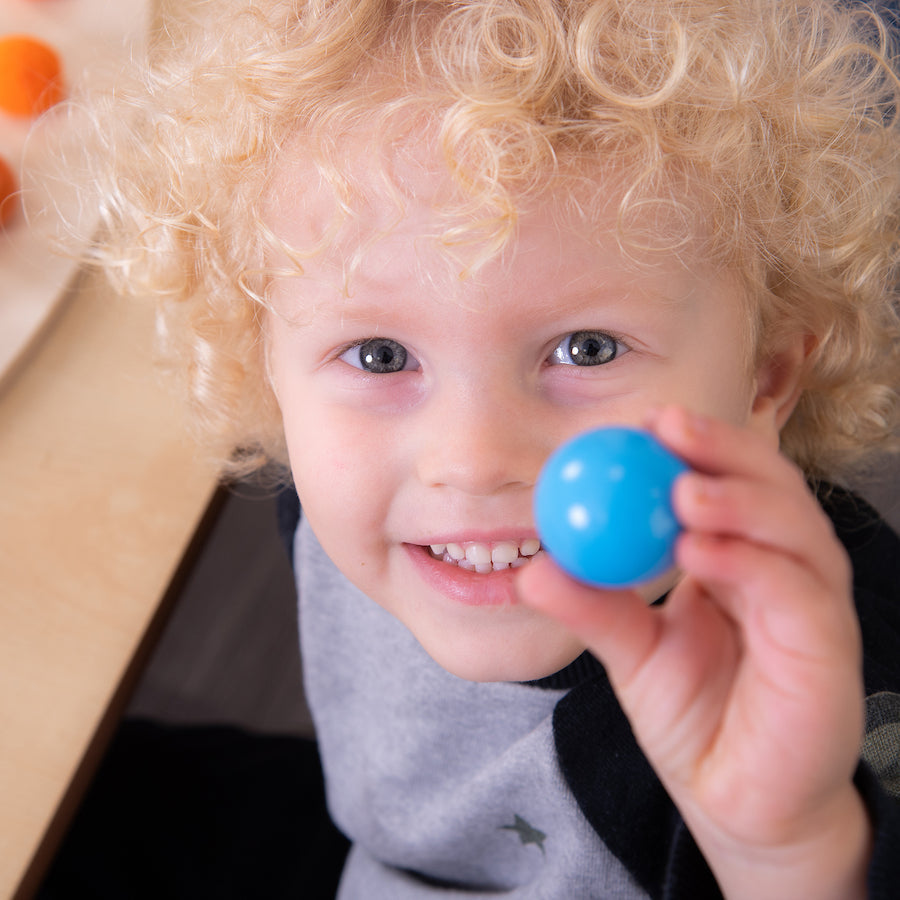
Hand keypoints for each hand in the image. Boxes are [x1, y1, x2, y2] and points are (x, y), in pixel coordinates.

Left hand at [517, 406, 871, 898]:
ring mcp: (812, 605)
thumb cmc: (693, 712)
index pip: (729, 480)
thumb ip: (592, 605)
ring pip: (795, 528)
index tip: (643, 421)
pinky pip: (794, 592)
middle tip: (668, 427)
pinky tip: (701, 552)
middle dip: (724, 448)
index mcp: (741, 556)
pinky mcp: (827, 650)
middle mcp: (786, 569)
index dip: (695, 443)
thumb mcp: (630, 649)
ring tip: (684, 488)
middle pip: (771, 485)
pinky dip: (751, 563)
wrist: (734, 797)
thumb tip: (531, 567)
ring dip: (740, 499)